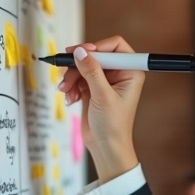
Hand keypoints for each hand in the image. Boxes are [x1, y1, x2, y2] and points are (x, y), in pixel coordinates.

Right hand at [58, 36, 144, 180]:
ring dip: (71, 77)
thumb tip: (80, 51)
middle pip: (95, 55)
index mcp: (130, 72)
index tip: (81, 53)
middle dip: (78, 64)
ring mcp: (104, 81)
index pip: (115, 46)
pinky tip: (69, 98)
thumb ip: (92, 71)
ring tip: (65, 90)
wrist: (106, 147)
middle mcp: (119, 74)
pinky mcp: (92, 89)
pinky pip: (78, 79)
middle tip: (65, 70)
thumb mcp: (102, 96)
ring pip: (83, 66)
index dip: (97, 46)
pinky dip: (71, 86)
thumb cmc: (113, 126)